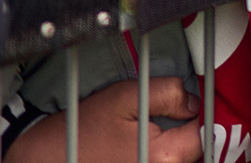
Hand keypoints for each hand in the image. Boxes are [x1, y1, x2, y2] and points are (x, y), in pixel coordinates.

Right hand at [4, 77, 200, 162]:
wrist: (46, 156)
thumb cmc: (85, 126)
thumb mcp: (127, 97)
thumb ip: (168, 94)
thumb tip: (194, 104)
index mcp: (163, 157)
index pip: (204, 136)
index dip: (202, 117)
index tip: (192, 106)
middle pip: (193, 152)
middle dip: (188, 131)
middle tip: (174, 115)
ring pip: (178, 160)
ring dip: (175, 144)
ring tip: (155, 129)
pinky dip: (159, 154)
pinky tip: (142, 143)